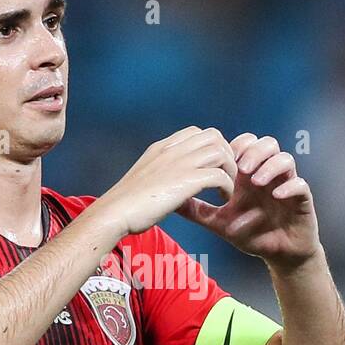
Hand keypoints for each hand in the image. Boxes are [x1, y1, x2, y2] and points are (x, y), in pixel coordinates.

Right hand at [96, 126, 236, 235]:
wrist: (115, 212)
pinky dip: (226, 187)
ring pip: (220, 152)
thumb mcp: (144, 179)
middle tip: (225, 176)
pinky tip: (222, 199)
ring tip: (226, 188)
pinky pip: (219, 175)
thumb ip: (160, 174)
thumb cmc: (126, 203)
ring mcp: (180, 163)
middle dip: (226, 154)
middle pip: (214, 136)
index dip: (210, 147)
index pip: (196, 132)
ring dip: (230, 170)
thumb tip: (169, 184)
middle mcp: (172, 150)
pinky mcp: (186, 180)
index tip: (212, 167)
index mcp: (162, 148)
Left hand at [177, 133, 318, 269]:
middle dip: (253, 151)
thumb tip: (170, 201)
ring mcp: (286, 185)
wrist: (278, 254)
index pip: (246, 144)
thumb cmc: (251, 234)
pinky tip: (276, 196)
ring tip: (255, 181)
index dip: (236, 146)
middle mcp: (269, 175)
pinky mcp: (302, 200)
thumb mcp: (219, 222)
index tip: (223, 160)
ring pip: (286, 158)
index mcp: (250, 175)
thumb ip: (197, 210)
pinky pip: (301, 184)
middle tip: (240, 167)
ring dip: (270, 165)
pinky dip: (289, 186)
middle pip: (267, 143)